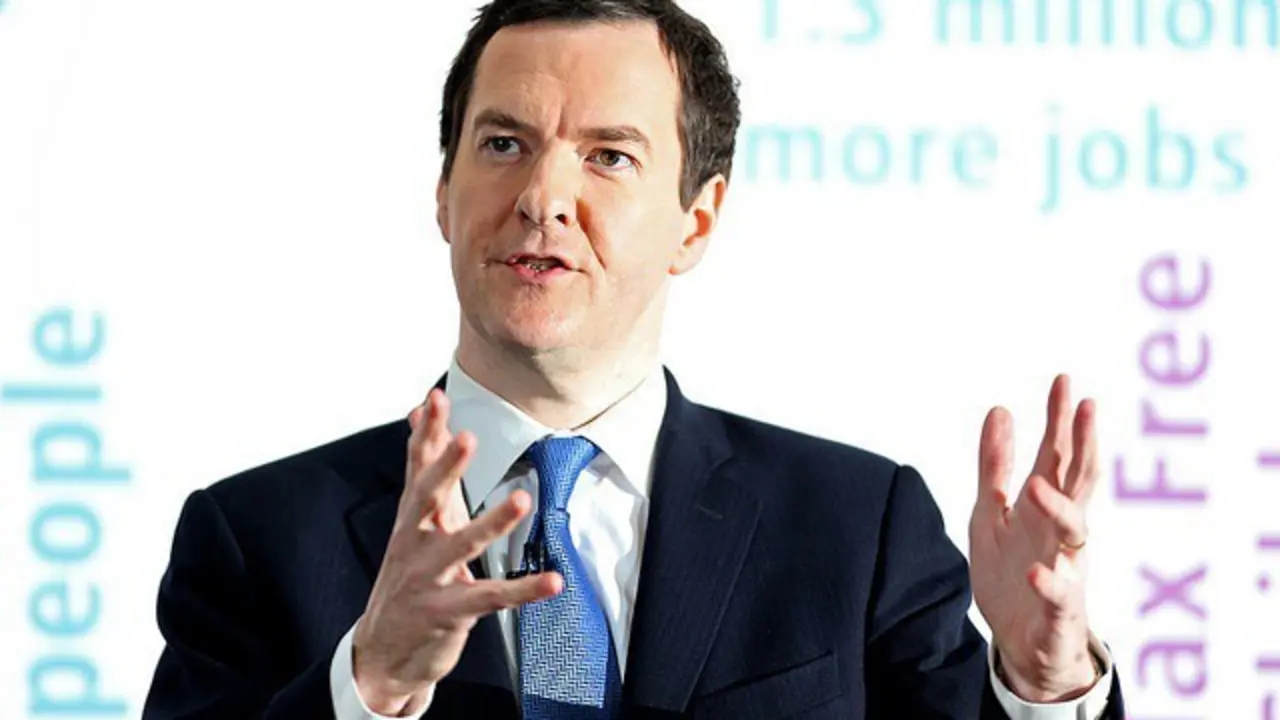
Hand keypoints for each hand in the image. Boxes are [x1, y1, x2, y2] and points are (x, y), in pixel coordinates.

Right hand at [352, 389, 561, 714]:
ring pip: (461, 544)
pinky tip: (552, 582)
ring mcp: (428, 578)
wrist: (382, 653)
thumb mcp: (413, 527)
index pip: (417, 469)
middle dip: (445, 467)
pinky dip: (524, 590)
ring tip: (521, 500)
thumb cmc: (407, 581)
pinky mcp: (448, 611)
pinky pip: (491, 598)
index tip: (434, 399)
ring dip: (492, 522)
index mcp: (411, 520)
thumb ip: (426, 474)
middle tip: (465, 438)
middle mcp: (414, 544)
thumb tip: (421, 417)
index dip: (426, 434)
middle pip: (427, 498)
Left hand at [969, 375, 1099, 701]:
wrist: (1022, 643)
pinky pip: (1058, 594)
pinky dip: (1048, 581)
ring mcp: (1066, 568)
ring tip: (1035, 485)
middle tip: (1085, 405)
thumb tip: (999, 409)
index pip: (1057, 455)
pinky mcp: (1058, 609)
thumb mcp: (992, 511)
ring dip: (1058, 507)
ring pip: (1074, 532)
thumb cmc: (1013, 570)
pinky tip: (1034, 569)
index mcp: (1044, 506)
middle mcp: (1062, 531)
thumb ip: (995, 466)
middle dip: (1083, 444)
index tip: (1064, 380)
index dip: (1061, 419)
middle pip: (1078, 481)